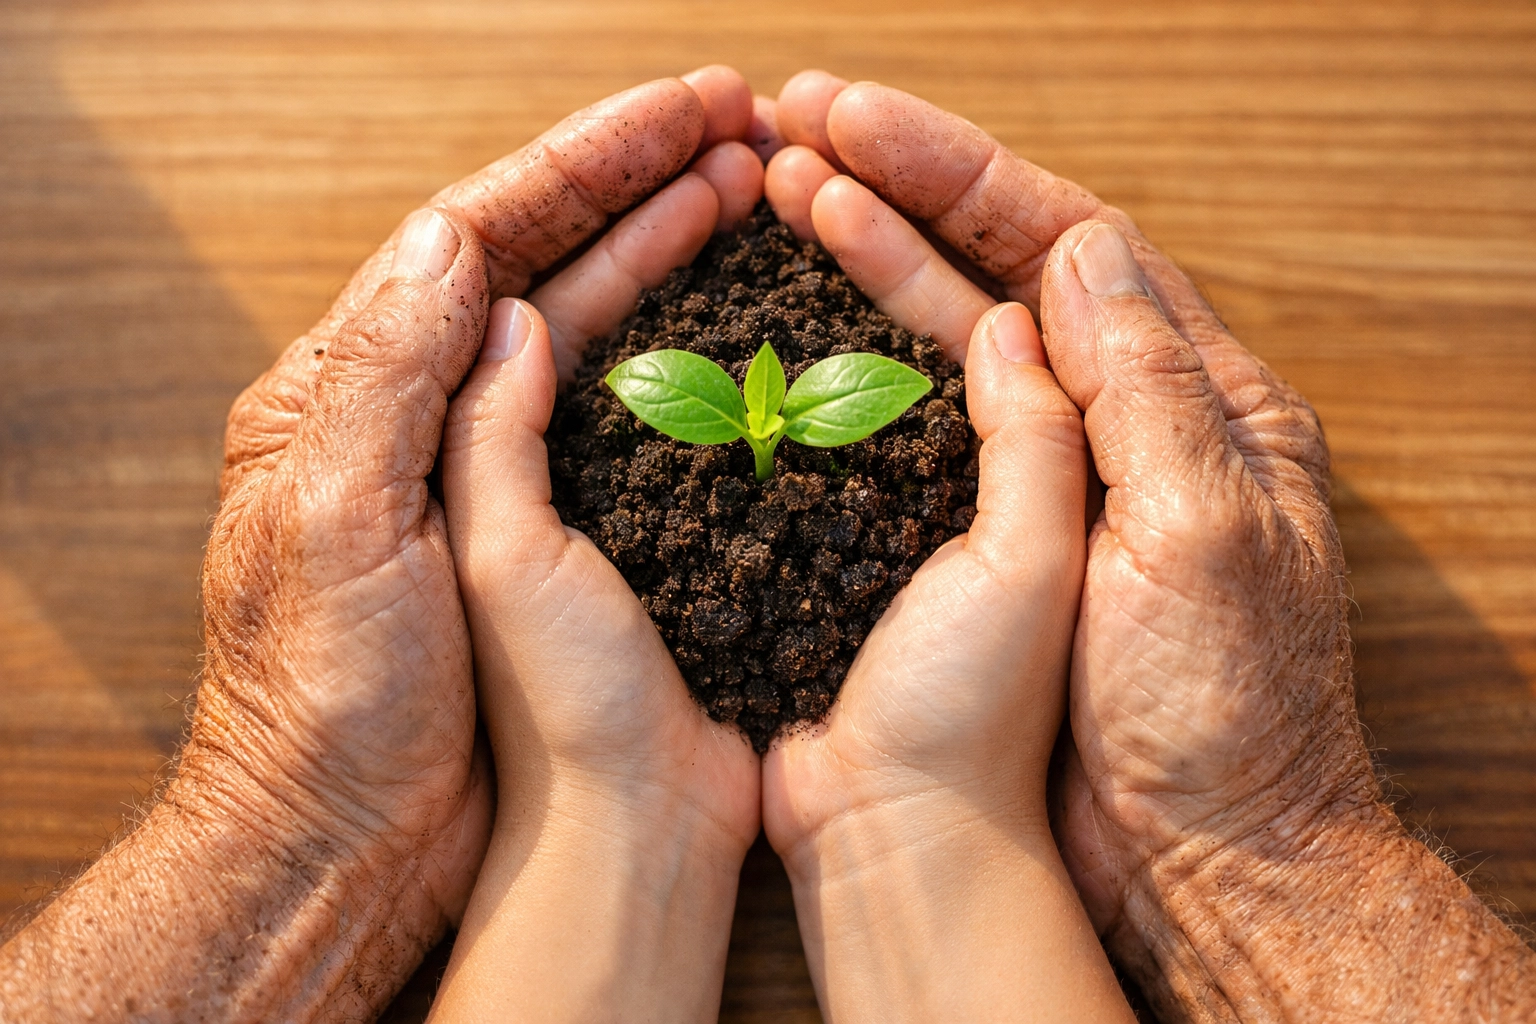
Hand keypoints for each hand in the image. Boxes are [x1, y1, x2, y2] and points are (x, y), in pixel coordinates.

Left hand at [0, 68, 751, 1021]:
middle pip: (537, 259)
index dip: (586, 166)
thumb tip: (455, 240)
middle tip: (736, 122)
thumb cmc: (330, 700)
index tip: (681, 114)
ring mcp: (483, 466)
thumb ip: (394, 375)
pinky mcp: (541, 524)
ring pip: (579, 320)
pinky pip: (606, 409)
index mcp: (351, 394)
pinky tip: (716, 310)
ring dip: (659, 244)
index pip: (476, 236)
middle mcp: (418, 412)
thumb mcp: (339, 522)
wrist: (355, 839)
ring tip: (744, 184)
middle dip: (636, 181)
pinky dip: (661, 346)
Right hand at [770, 72, 1535, 1020]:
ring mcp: (1047, 476)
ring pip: (949, 333)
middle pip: (1000, 266)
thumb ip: (1137, 384)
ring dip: (868, 253)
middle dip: (900, 187)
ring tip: (777, 185)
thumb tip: (1077, 248)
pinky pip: (922, 425)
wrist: (1184, 863)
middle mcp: (1123, 419)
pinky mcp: (985, 536)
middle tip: (794, 124)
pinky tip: (797, 314)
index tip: (856, 126)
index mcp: (1202, 402)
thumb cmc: (1216, 715)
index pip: (1069, 244)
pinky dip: (860, 361)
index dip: (958, 176)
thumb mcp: (1198, 531)